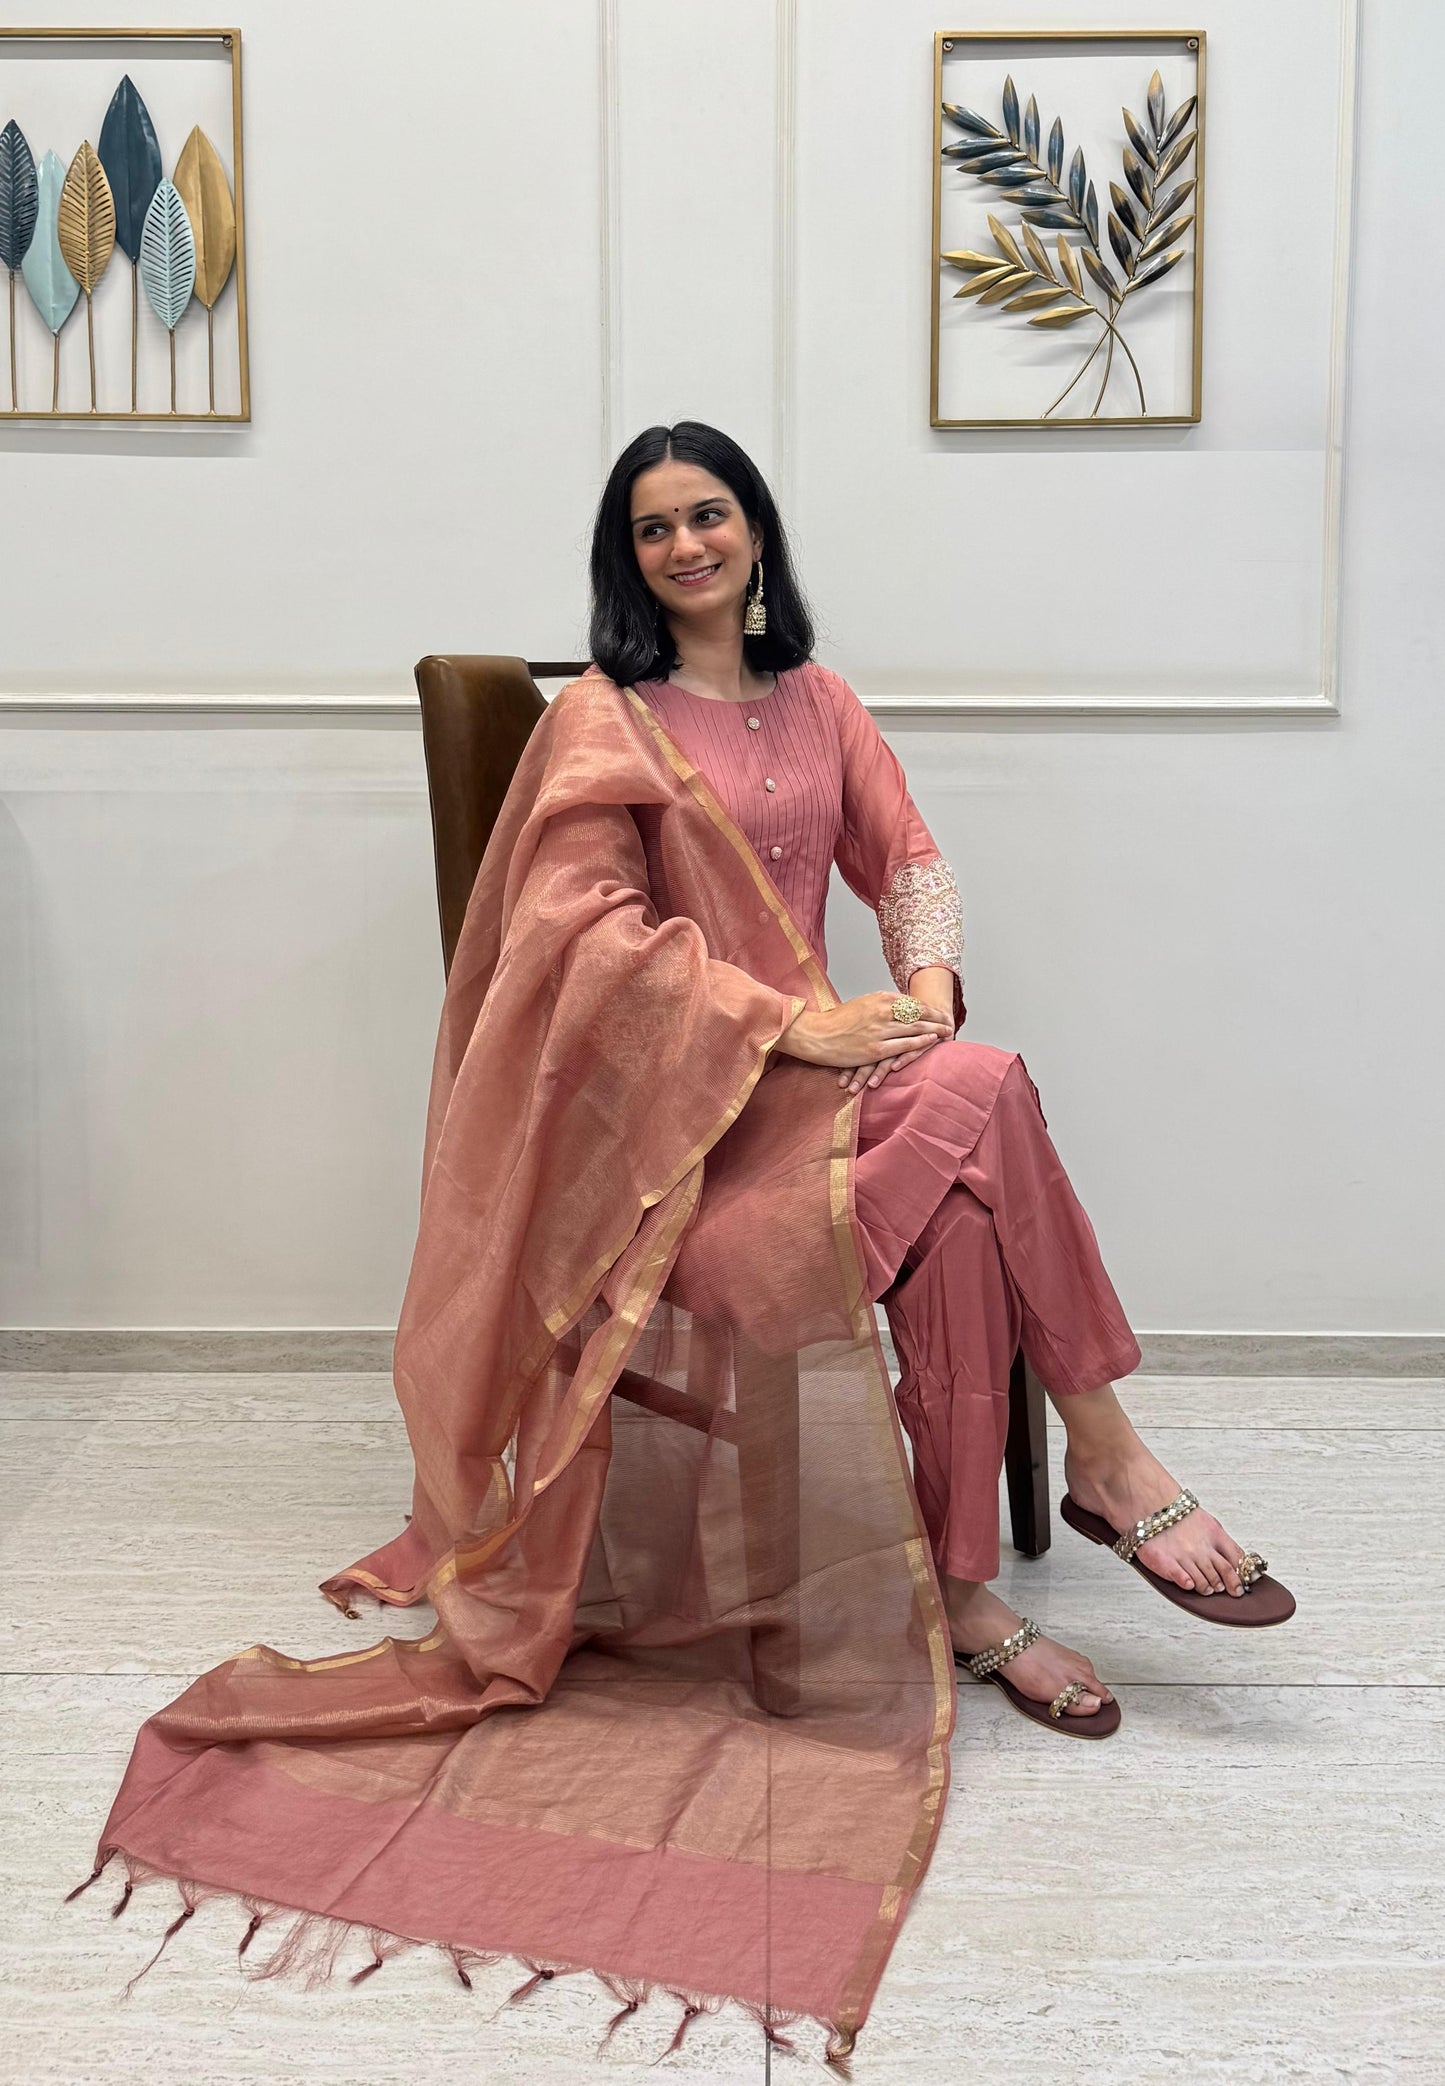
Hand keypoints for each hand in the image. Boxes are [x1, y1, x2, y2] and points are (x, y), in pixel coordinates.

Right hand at [836, 966, 955, 1093]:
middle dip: (937, 1018)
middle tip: (950, 1021)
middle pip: (918, 1014)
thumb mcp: (862, 1003)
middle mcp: (882, 1012)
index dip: (930, 1008)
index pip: (912, 1002)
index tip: (940, 1011)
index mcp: (879, 998)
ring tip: (947, 1032)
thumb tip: (898, 1005)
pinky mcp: (875, 1049)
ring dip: (934, 1030)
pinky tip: (931, 1042)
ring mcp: (879, 1031)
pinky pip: (904, 1045)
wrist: (815, 1034)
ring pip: (915, 1029)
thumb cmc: (837, 1020)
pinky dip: (920, 1043)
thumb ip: (881, 1003)